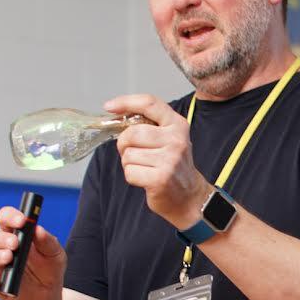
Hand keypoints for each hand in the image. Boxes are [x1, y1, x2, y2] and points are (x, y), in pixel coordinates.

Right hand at [0, 206, 66, 299]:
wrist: (49, 295)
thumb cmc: (50, 268)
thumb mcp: (55, 254)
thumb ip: (48, 241)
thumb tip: (38, 229)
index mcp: (16, 234)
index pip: (6, 219)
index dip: (11, 216)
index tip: (22, 220)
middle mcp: (2, 248)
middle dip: (3, 238)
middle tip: (15, 242)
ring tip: (9, 257)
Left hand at [104, 94, 209, 226]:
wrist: (189, 196)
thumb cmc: (172, 166)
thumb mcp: (169, 139)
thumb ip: (149, 125)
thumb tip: (116, 114)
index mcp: (177, 125)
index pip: (149, 103)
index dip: (126, 102)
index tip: (110, 106)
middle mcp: (176, 140)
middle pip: (132, 133)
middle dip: (124, 144)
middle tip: (133, 153)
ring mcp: (170, 160)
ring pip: (128, 154)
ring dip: (129, 163)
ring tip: (144, 168)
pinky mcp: (161, 179)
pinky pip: (130, 172)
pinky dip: (132, 177)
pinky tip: (145, 179)